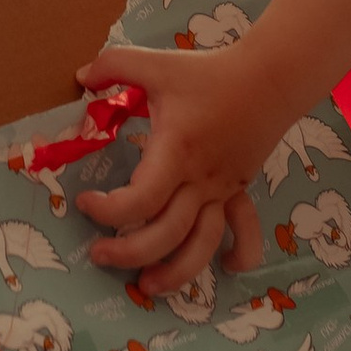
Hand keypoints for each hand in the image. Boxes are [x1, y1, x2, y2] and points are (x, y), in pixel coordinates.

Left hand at [72, 37, 277, 297]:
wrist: (269, 78)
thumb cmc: (208, 73)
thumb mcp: (156, 63)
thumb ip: (115, 65)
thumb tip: (80, 77)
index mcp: (176, 151)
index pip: (141, 199)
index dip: (109, 210)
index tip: (85, 201)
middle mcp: (200, 180)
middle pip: (167, 234)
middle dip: (129, 253)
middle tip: (98, 254)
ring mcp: (223, 190)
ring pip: (203, 245)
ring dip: (177, 272)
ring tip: (147, 286)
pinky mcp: (240, 191)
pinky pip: (245, 230)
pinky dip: (241, 254)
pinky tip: (228, 268)